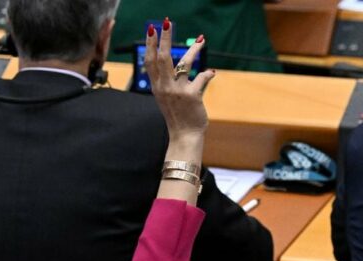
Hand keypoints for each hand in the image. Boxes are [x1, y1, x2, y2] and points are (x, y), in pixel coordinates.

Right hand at [144, 19, 215, 143]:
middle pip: (163, 57)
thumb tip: (179, 67)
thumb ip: (170, 82)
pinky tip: (212, 72)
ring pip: (184, 63)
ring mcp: (178, 91)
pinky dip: (208, 73)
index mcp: (157, 87)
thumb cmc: (178, 116)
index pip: (150, 61)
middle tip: (167, 23)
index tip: (151, 29)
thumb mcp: (167, 98)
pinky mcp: (192, 95)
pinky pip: (202, 78)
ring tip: (201, 40)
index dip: (150, 44)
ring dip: (193, 49)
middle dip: (164, 38)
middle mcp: (165, 87)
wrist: (184, 135)